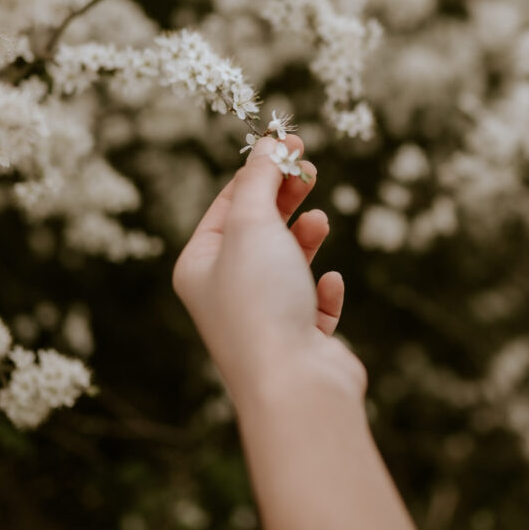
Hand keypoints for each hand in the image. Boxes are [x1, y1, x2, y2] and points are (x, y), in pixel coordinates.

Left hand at [173, 135, 365, 402]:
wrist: (293, 385)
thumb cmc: (262, 301)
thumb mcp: (254, 223)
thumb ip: (260, 178)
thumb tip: (268, 144)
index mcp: (199, 266)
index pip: (228, 204)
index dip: (260, 169)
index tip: (293, 144)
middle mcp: (225, 293)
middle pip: (257, 230)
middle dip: (285, 197)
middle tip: (311, 170)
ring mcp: (263, 318)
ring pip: (287, 262)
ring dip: (305, 237)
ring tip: (320, 223)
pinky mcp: (300, 340)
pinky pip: (312, 301)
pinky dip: (322, 288)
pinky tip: (329, 283)